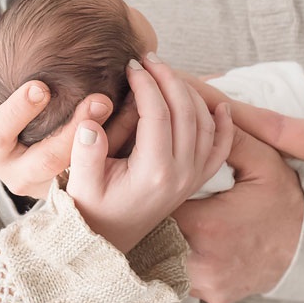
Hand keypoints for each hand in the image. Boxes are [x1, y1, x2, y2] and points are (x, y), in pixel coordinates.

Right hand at [0, 28, 114, 197]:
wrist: (25, 163)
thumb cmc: (4, 122)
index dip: (17, 110)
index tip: (40, 86)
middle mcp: (19, 173)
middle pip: (45, 159)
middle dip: (72, 131)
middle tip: (99, 99)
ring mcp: (51, 185)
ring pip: (82, 167)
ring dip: (108, 135)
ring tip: (124, 104)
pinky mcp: (79, 188)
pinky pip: (103, 168)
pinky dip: (121, 140)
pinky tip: (136, 113)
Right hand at [65, 55, 233, 252]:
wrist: (106, 243)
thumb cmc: (89, 211)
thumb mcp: (79, 185)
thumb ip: (84, 152)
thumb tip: (90, 122)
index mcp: (153, 172)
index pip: (158, 114)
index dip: (146, 83)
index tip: (130, 65)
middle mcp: (180, 174)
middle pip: (186, 112)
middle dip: (168, 78)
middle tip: (148, 58)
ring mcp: (192, 177)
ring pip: (205, 123)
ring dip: (189, 92)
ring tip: (165, 71)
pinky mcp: (195, 180)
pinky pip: (220, 148)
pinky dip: (224, 124)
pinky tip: (219, 104)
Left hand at [173, 124, 303, 302]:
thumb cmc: (286, 201)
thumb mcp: (262, 161)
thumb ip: (226, 137)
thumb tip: (200, 110)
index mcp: (207, 226)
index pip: (158, 203)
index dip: (156, 186)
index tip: (158, 174)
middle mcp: (201, 261)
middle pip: (156, 233)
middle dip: (155, 213)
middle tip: (158, 194)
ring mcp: (207, 283)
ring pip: (165, 258)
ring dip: (166, 236)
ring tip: (171, 216)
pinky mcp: (212, 296)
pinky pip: (183, 276)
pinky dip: (182, 257)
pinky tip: (189, 238)